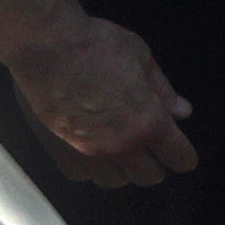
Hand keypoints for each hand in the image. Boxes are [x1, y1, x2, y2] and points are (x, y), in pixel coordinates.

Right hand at [0, 15, 199, 183]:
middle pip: (150, 177)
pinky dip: (87, 167)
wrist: (43, 45)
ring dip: (120, 168)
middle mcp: (123, 146)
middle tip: (145, 145)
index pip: (180, 158)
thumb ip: (162, 88)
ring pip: (116, 182)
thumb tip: (182, 112)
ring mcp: (90, 153)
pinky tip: (84, 148)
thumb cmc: (94, 43)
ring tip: (114, 149)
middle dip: (154, 163)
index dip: (182, 153)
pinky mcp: (60, 152)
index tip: (177, 146)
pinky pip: (81, 176)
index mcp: (149, 122)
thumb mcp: (139, 54)